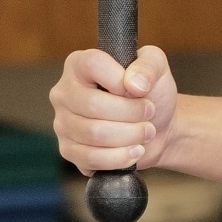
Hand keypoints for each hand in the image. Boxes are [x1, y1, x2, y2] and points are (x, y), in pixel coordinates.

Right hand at [50, 46, 178, 175]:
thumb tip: (133, 83)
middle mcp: (64, 92)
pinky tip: (135, 151)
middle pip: (93, 104)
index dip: (120, 80)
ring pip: (94, 134)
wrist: (158, 126)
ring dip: (130, 135)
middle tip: (149, 113)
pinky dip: (120, 157)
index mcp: (78, 64)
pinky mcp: (68, 150)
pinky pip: (91, 158)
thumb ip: (148, 64)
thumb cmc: (151, 93)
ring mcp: (62, 123)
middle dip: (131, 113)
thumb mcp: (157, 67)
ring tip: (146, 132)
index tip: (139, 89)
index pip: (92, 65)